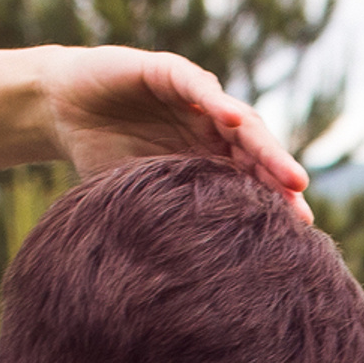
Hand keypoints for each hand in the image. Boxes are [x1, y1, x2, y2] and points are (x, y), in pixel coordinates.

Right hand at [37, 47, 311, 218]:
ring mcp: (192, 100)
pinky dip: (214, 100)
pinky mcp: (165, 72)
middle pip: (255, 153)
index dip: (275, 203)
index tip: (302, 234)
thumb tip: (187, 290)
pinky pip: (195, 85)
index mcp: (210, 161)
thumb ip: (167, 225)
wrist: (61, 110)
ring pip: (237, 120)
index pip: (251, 181)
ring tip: (287, 173)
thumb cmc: (103, 158)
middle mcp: (209, 130)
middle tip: (301, 203)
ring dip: (263, 144)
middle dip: (279, 176)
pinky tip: (233, 119)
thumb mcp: (140, 200)